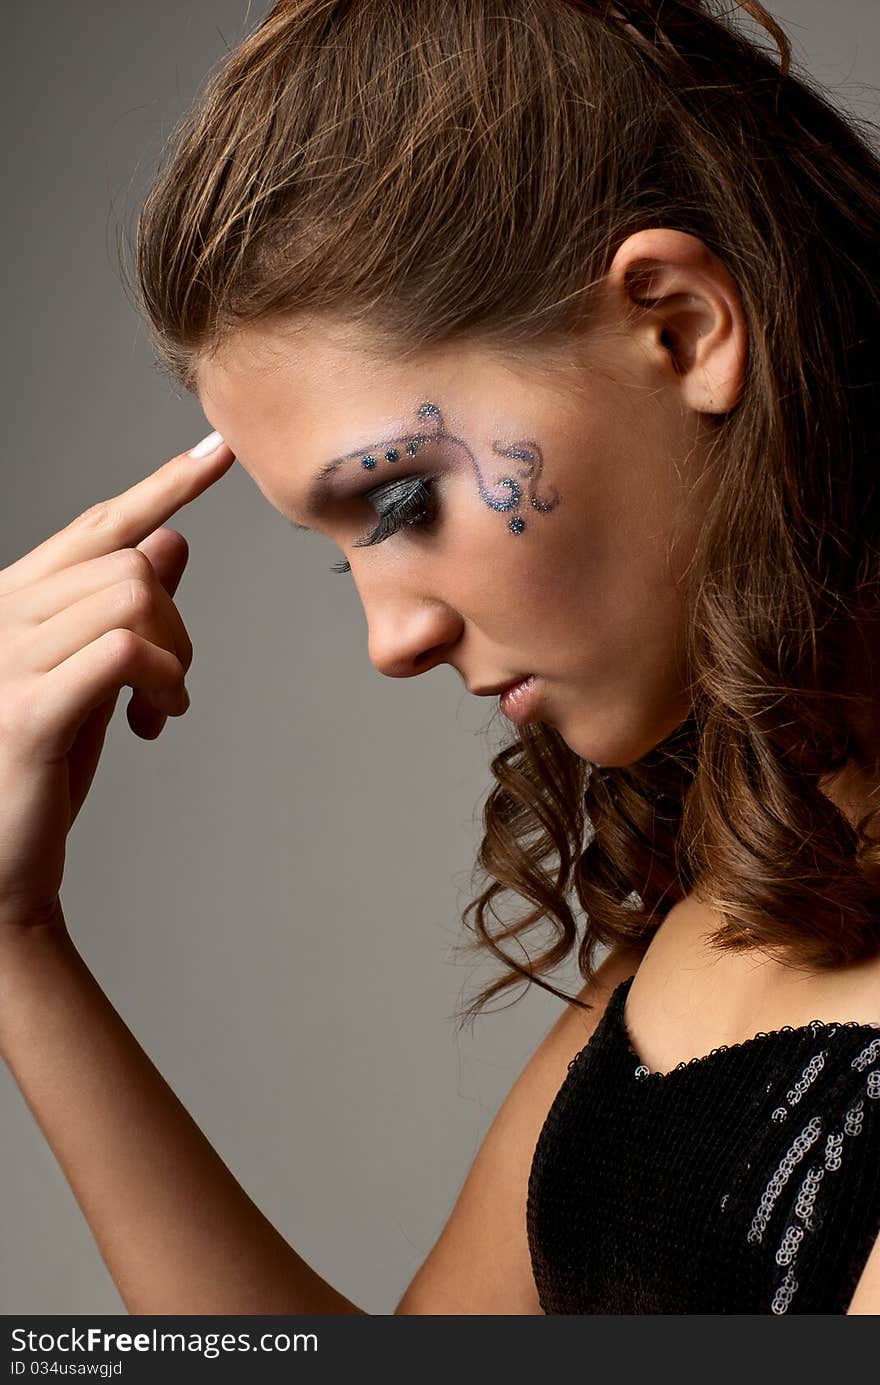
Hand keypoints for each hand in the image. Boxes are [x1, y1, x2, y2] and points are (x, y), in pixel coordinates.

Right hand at [0, 435, 234, 928]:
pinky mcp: (27, 710)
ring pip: (133, 597)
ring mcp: (7, 660)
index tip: (219, 451)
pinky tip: (154, 722)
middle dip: (178, 625)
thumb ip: (120, 610)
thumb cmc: (37, 770)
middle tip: (171, 689)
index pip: (96, 526)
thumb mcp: (88, 678)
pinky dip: (163, 681)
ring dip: (174, 658)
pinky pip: (124, 650)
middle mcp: (0, 616)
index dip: (162, 486)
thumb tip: (170, 540)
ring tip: (158, 712)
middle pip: (130, 563)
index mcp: (12, 602)